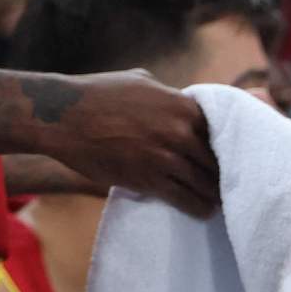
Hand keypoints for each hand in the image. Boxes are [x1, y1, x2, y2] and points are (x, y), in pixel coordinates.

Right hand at [47, 71, 219, 217]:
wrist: (63, 117)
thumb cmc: (98, 93)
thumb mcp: (140, 81)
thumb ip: (167, 95)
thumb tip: (181, 103)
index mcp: (180, 105)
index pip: (220, 130)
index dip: (223, 144)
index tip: (225, 155)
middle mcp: (179, 131)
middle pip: (216, 160)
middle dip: (222, 172)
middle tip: (227, 182)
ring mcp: (165, 157)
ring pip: (205, 184)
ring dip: (213, 194)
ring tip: (218, 201)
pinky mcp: (149, 180)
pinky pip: (185, 199)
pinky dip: (197, 207)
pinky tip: (202, 211)